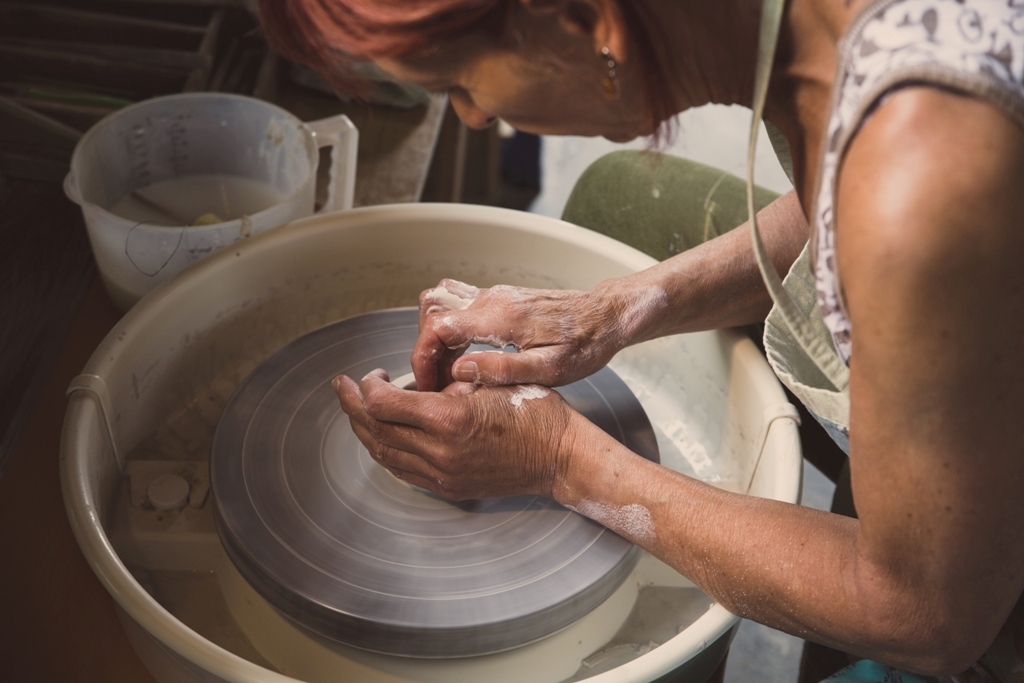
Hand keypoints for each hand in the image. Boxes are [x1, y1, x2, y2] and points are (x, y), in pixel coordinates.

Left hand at [333, 369, 579, 500]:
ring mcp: (443, 475)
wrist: (560, 456)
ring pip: (384, 454)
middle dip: (352, 406)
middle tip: (341, 386)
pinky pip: (402, 471)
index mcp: (449, 418)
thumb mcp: (492, 379)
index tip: (371, 374)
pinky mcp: (448, 488)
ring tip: (355, 409)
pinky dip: (385, 451)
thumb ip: (448, 380)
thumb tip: (414, 380)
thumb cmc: (534, 411)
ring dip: (364, 430)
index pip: (384, 403)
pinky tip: (382, 435)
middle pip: (375, 430)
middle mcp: (440, 452)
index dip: (368, 386)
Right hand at [412, 278, 666, 390]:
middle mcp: (492, 299)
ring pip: (442, 308)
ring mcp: (494, 295)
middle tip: (437, 384)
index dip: (422, 358)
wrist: (607, 316)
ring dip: (436, 341)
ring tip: (448, 375)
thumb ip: (503, 369)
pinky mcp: (500, 299)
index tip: (428, 384)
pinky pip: (459, 309)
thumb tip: (460, 371)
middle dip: (425, 351)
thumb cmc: (585, 344)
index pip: (436, 327)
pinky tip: (464, 359)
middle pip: (431, 314)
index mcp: (500, 317)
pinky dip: (450, 333)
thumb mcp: (551, 369)